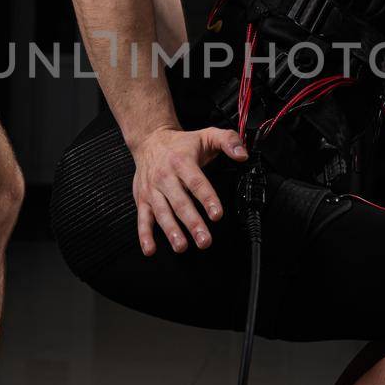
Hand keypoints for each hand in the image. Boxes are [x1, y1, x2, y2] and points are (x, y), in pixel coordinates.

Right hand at [131, 125, 248, 255]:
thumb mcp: (207, 135)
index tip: (217, 214)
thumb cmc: (180, 144)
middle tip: (204, 239)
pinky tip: (150, 249)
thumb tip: (242, 154)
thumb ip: (228, 141)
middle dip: (192, 223)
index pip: (196, 183)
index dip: (207, 199)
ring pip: (162, 213)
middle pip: (180, 203)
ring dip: (171, 231)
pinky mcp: (143, 199)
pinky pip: (142, 218)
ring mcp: (153, 190)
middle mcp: (166, 177)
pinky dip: (144, 235)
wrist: (150, 140)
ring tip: (182, 246)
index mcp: (182, 162)